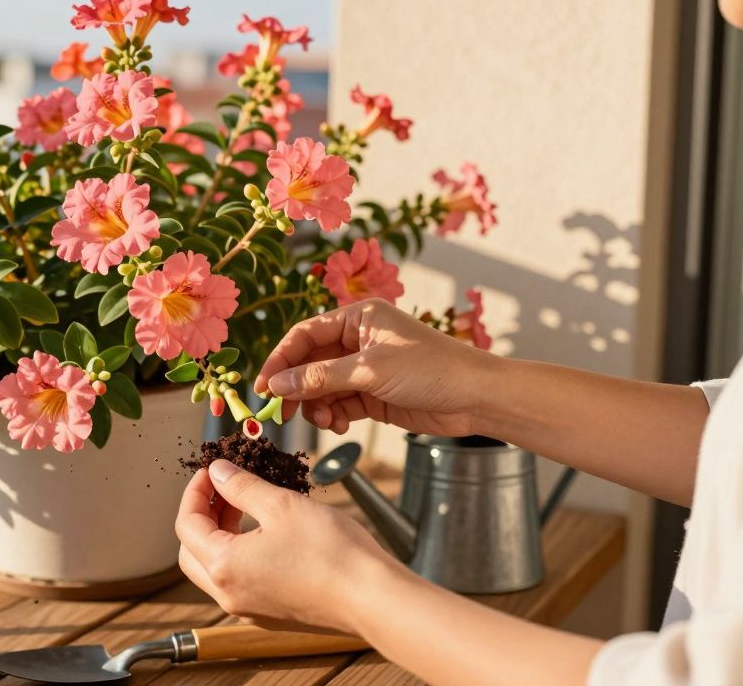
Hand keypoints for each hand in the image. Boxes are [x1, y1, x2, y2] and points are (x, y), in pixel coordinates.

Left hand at [175, 460, 400, 634]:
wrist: (374, 600)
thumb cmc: (332, 553)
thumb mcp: (282, 505)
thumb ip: (241, 486)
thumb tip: (218, 472)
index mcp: (223, 567)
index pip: (186, 525)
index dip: (195, 492)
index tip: (212, 471)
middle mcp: (229, 595)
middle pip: (192, 551)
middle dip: (203, 515)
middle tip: (224, 488)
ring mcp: (249, 609)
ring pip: (214, 569)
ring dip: (220, 535)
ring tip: (245, 504)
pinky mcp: (271, 614)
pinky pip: (239, 582)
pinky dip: (239, 554)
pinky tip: (264, 532)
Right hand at [255, 298, 499, 436]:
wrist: (477, 398)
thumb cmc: (431, 369)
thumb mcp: (370, 370)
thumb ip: (320, 378)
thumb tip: (276, 384)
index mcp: (357, 317)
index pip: (304, 334)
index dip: (280, 359)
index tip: (264, 386)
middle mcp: (358, 339)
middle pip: (309, 362)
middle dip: (296, 387)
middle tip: (283, 412)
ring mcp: (364, 368)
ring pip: (322, 387)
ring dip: (316, 406)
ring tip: (324, 422)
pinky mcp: (373, 395)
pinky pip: (340, 404)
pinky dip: (334, 416)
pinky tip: (340, 426)